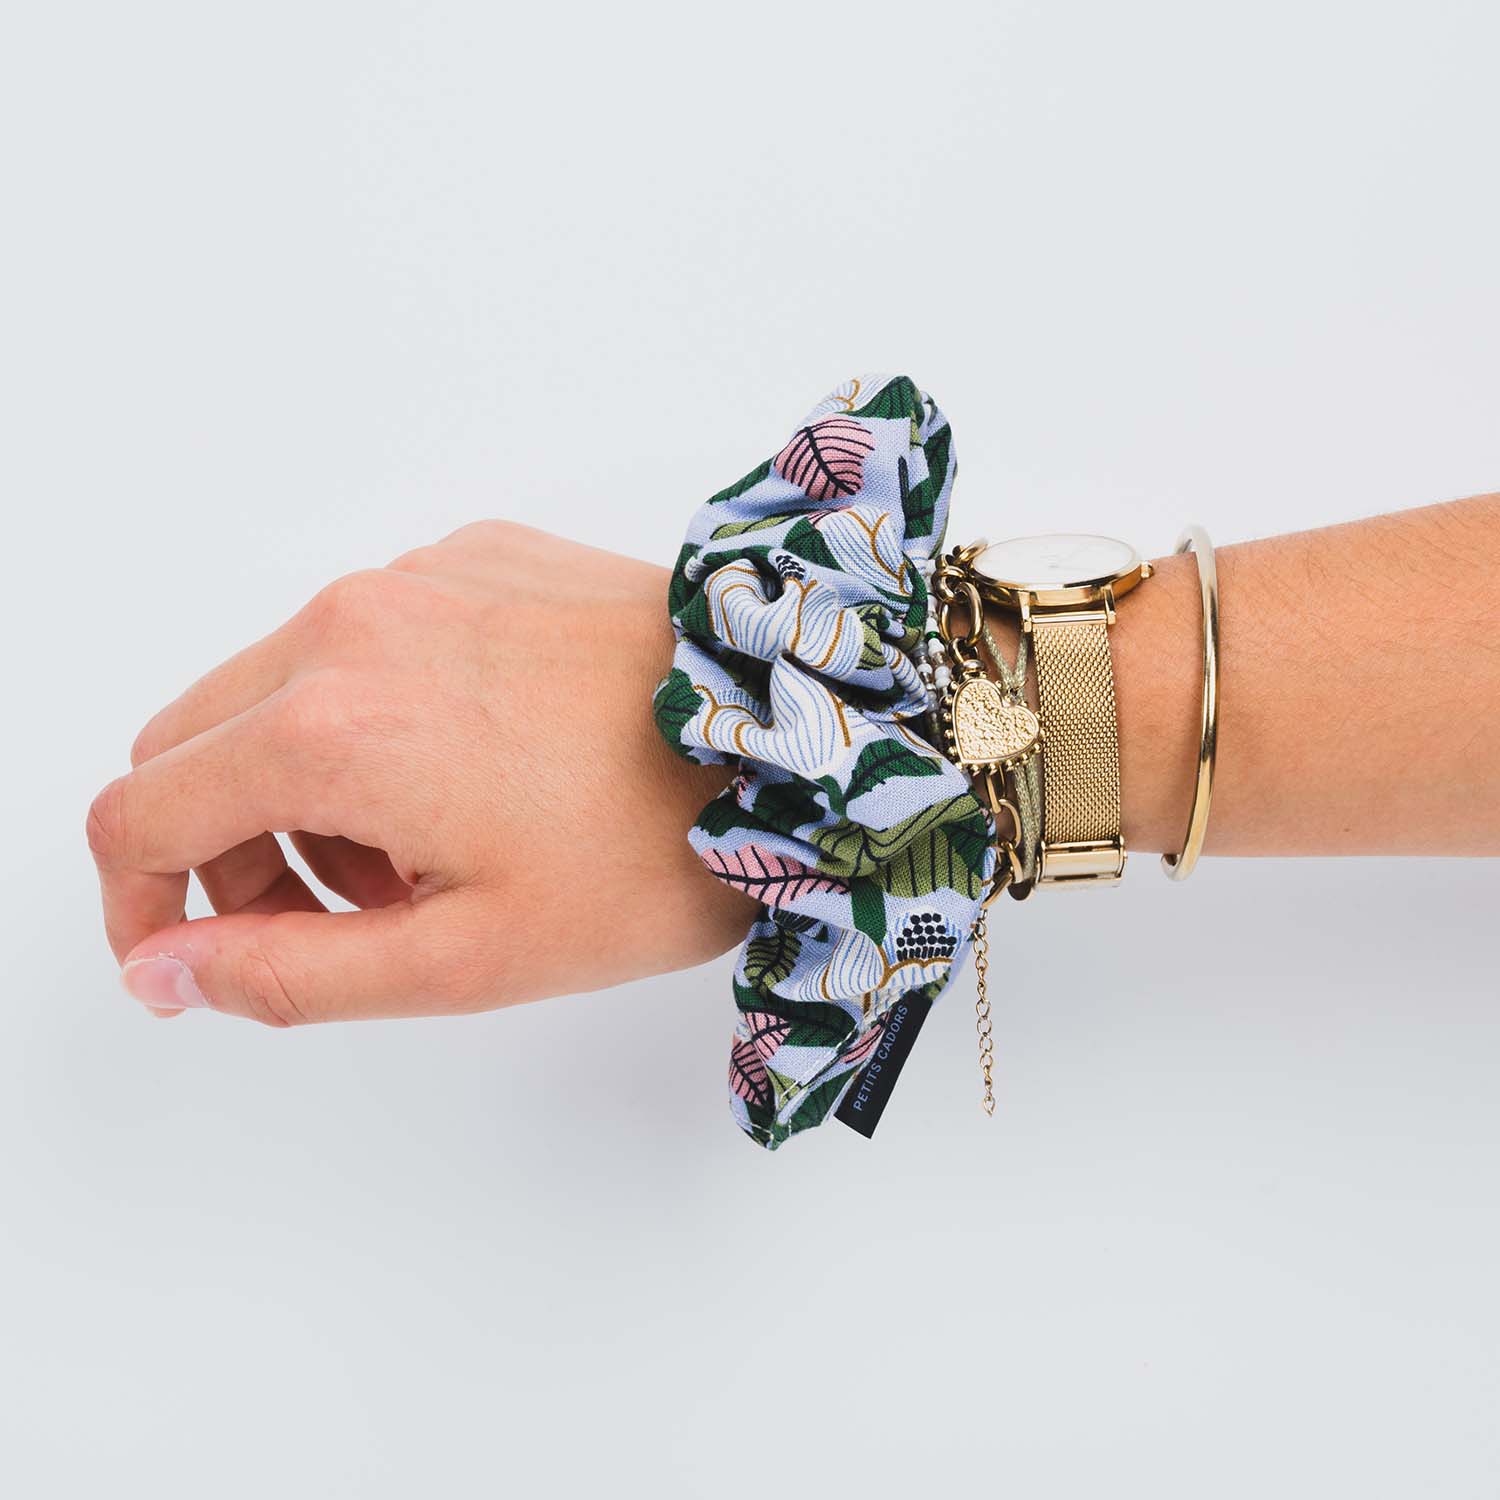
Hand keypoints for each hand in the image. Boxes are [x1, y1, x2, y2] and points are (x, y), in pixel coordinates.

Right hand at [87, 522, 753, 1023]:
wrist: (795, 736)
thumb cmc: (653, 852)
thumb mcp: (464, 957)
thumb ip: (286, 973)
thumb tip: (164, 968)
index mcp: (327, 727)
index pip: (138, 813)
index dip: (141, 905)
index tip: (193, 957)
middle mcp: (349, 625)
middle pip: (193, 744)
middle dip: (230, 849)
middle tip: (344, 919)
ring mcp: (416, 577)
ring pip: (274, 690)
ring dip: (305, 786)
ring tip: (427, 856)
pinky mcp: (477, 556)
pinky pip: (365, 639)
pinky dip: (373, 716)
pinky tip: (475, 773)